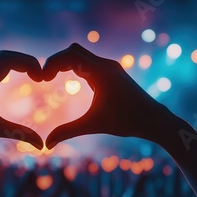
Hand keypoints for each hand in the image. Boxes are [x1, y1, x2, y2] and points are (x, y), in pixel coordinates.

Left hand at [0, 51, 43, 157]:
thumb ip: (20, 134)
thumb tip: (42, 146)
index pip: (7, 59)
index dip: (27, 62)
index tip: (41, 77)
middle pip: (4, 55)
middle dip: (25, 61)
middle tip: (39, 75)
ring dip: (15, 63)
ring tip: (32, 76)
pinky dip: (6, 68)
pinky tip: (13, 79)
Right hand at [43, 43, 169, 147]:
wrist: (154, 119)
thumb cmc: (126, 122)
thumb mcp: (93, 126)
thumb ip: (67, 132)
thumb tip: (46, 145)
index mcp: (101, 73)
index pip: (70, 56)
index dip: (52, 63)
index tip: (42, 79)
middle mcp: (106, 65)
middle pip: (73, 50)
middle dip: (56, 61)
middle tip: (44, 77)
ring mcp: (110, 67)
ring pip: (81, 54)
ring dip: (65, 62)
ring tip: (52, 77)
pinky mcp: (113, 72)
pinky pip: (89, 61)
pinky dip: (75, 66)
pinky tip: (69, 79)